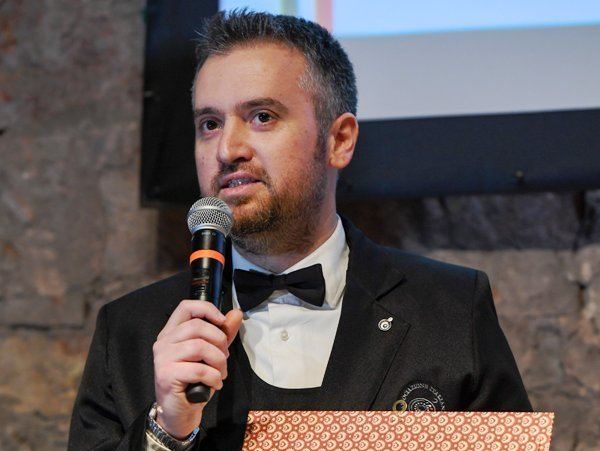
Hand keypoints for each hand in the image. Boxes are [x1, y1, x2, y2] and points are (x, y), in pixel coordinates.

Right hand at [152, 300, 242, 438]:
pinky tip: (214, 383)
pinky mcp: (166, 375)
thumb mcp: (211, 353)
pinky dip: (213, 377)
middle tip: (224, 356)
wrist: (179, 412)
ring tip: (220, 372)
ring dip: (218, 361)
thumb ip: (223, 333)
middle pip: (197, 326)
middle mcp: (164, 342)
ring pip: (199, 346)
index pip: (186, 307)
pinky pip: (199, 369)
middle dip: (219, 341)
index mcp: (172, 332)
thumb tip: (236, 313)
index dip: (207, 309)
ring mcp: (163, 358)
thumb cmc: (194, 381)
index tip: (222, 321)